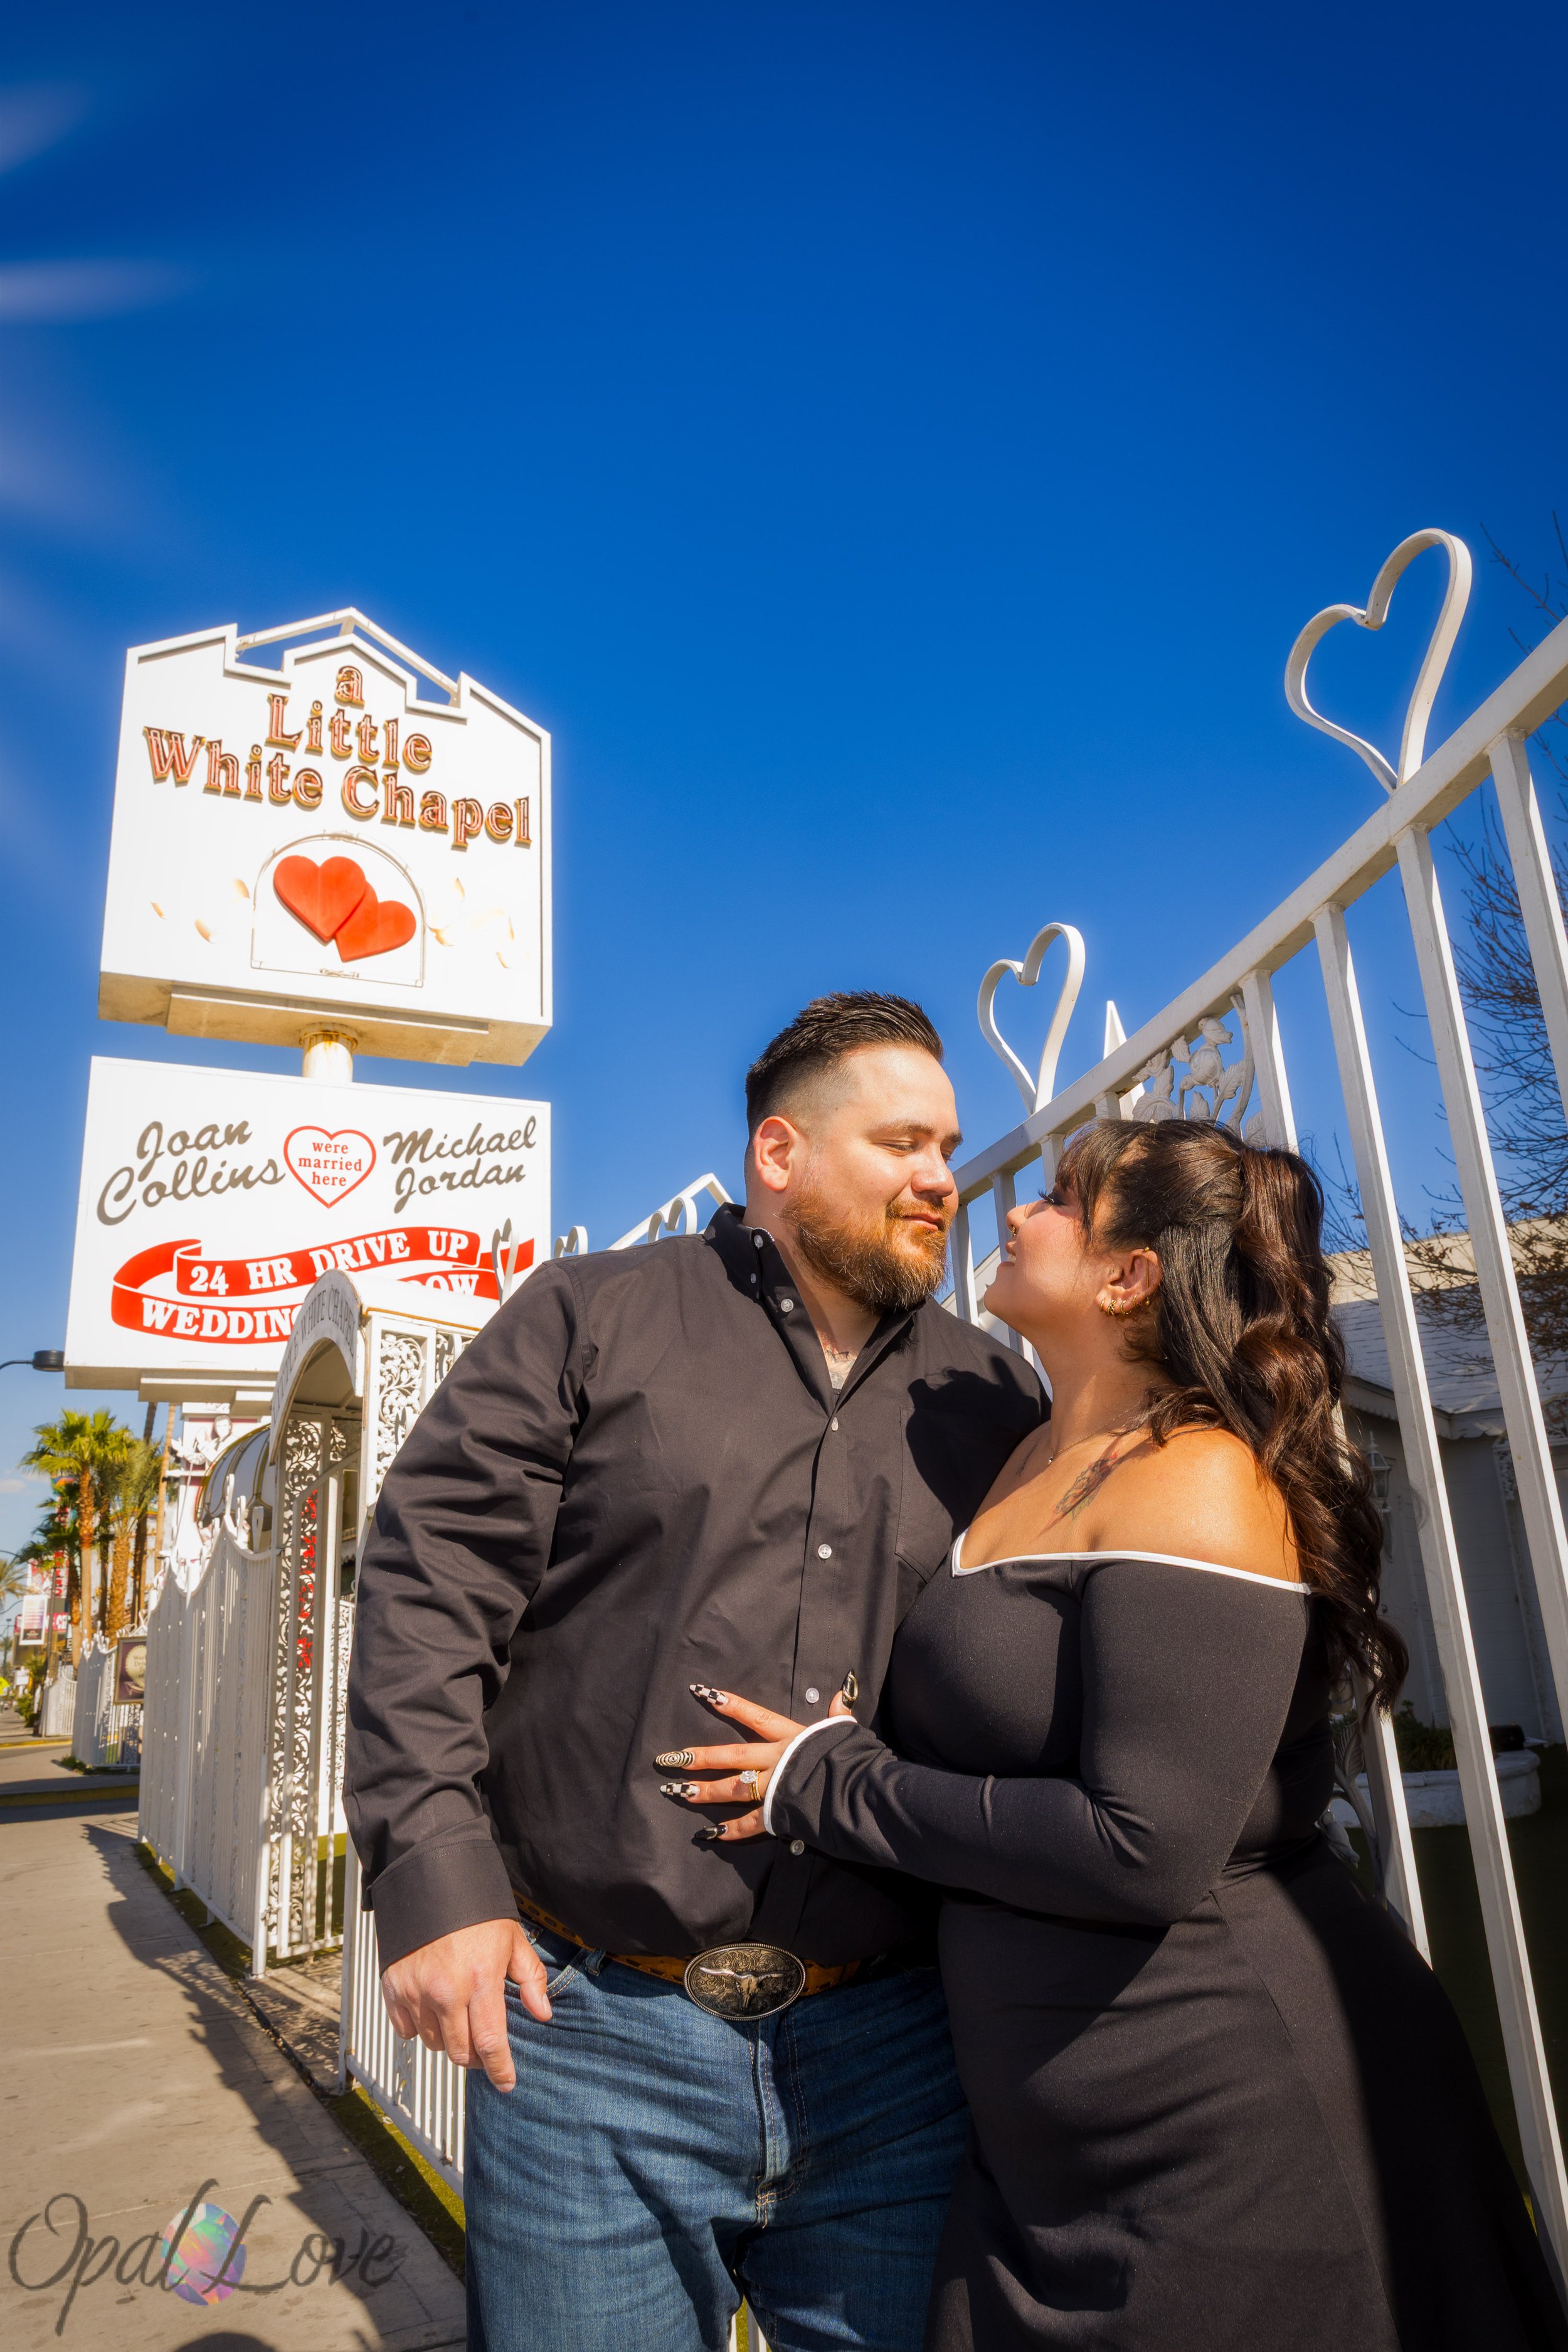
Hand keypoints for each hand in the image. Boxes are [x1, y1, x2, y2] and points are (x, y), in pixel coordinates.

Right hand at [380, 1917, 550, 2091]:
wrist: (432, 1882)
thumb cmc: (477, 1912)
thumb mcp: (513, 1940)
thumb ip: (530, 1978)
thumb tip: (542, 2014)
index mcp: (479, 1980)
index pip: (490, 2042)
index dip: (499, 2069)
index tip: (507, 2083)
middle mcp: (445, 1992)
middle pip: (460, 2052)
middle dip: (476, 2059)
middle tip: (485, 2049)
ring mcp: (416, 1991)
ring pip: (434, 2043)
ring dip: (449, 2041)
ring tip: (459, 2021)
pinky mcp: (393, 1987)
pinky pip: (406, 2029)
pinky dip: (420, 2028)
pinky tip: (432, 2011)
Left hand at [658, 1683, 854, 1842]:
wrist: (861, 1791)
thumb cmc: (855, 1758)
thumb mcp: (847, 1731)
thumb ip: (839, 1714)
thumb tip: (842, 1692)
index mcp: (791, 1736)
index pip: (754, 1716)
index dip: (730, 1704)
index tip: (704, 1693)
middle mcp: (777, 1759)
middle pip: (731, 1756)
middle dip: (699, 1757)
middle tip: (669, 1758)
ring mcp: (775, 1788)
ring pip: (733, 1788)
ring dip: (704, 1790)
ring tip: (677, 1791)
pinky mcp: (780, 1815)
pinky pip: (750, 1824)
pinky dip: (731, 1831)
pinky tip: (711, 1833)